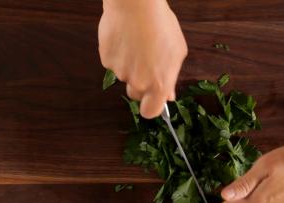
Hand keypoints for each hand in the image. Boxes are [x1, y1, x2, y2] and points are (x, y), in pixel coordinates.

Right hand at [98, 0, 186, 117]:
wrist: (136, 5)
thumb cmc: (161, 25)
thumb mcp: (176, 52)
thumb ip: (171, 77)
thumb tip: (168, 95)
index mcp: (158, 84)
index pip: (150, 112)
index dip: (150, 107)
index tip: (152, 101)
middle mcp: (138, 82)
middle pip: (135, 95)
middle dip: (140, 85)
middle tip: (146, 65)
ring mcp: (120, 71)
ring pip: (124, 76)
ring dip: (130, 66)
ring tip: (138, 44)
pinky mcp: (106, 59)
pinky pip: (113, 62)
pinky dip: (118, 54)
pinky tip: (126, 39)